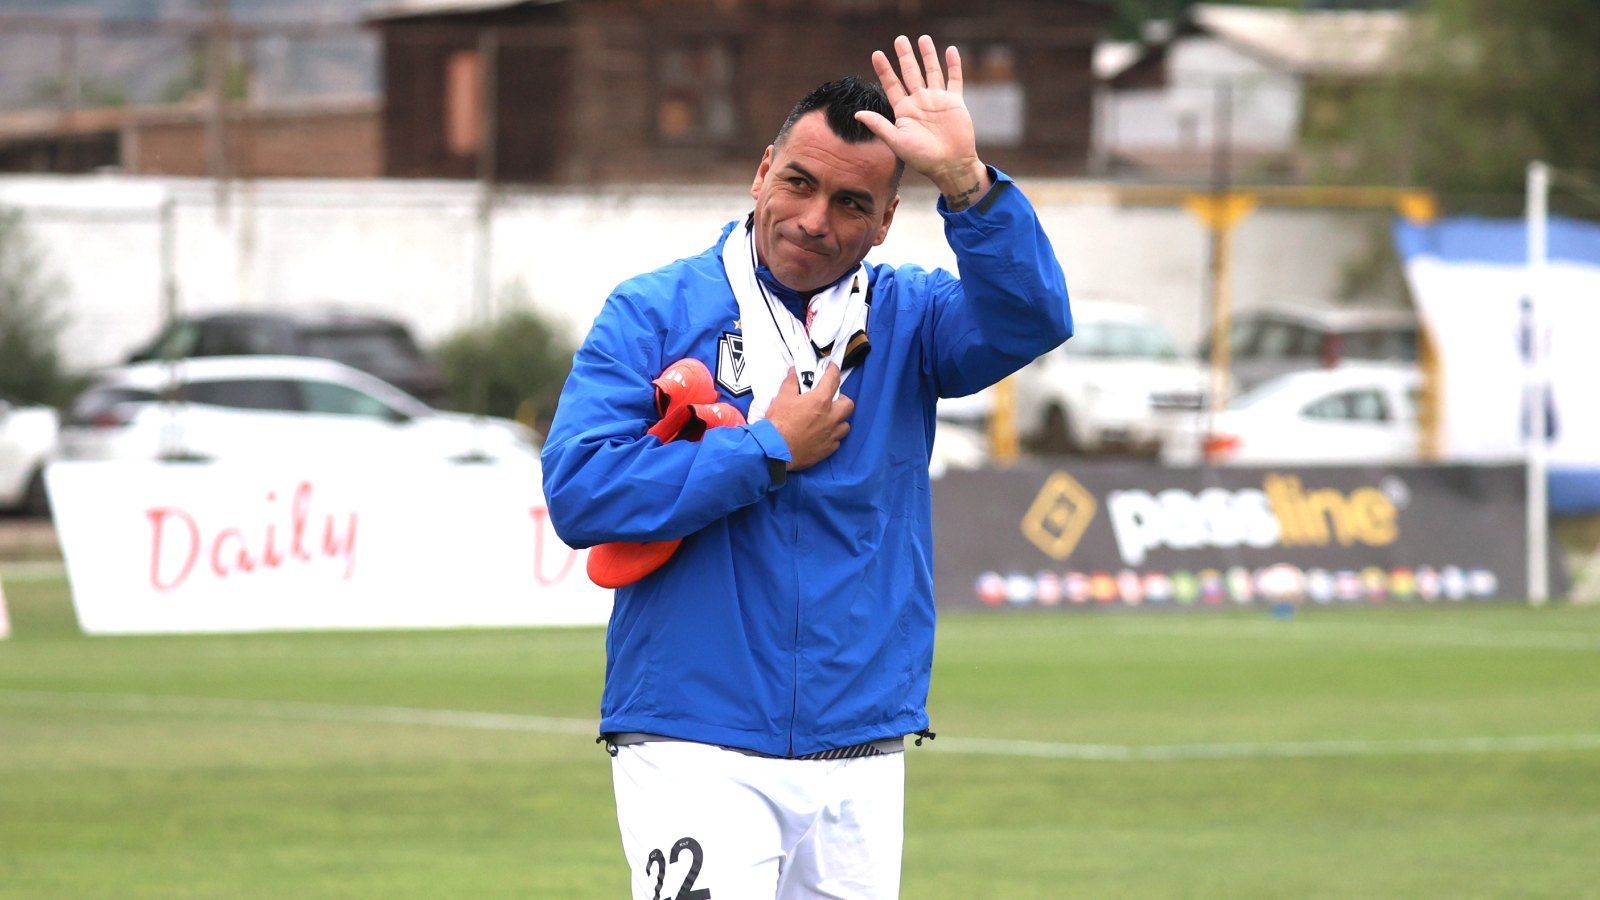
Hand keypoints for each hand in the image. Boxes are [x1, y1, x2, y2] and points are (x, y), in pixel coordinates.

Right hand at [763, 365, 853, 471]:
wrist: (775, 450)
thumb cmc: (779, 422)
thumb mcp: (782, 398)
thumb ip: (791, 383)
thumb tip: (794, 372)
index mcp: (820, 401)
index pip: (833, 379)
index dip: (833, 370)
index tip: (832, 367)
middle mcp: (831, 417)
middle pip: (848, 404)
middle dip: (842, 400)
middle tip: (831, 400)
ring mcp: (831, 435)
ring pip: (845, 425)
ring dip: (839, 420)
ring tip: (829, 419)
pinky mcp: (828, 450)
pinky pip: (836, 441)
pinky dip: (832, 436)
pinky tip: (822, 435)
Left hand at [855, 34, 991, 210]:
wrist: (950, 165)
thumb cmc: (922, 158)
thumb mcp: (897, 141)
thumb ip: (879, 125)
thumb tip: (857, 114)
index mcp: (904, 111)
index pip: (891, 85)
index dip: (884, 70)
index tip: (876, 54)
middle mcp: (920, 102)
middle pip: (910, 73)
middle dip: (905, 56)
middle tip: (899, 39)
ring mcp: (937, 101)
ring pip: (932, 72)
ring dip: (928, 55)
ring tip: (922, 38)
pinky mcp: (955, 102)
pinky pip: (954, 79)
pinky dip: (953, 65)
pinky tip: (949, 50)